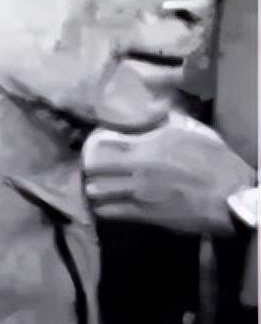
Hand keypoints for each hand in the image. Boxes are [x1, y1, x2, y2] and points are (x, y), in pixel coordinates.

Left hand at [83, 114, 256, 235]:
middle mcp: (138, 169)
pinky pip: (109, 212)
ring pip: (96, 192)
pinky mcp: (144, 215)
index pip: (103, 145)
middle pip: (93, 169)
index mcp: (149, 146)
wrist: (232, 197)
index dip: (94, 146)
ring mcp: (138, 193)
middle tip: (94, 169)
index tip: (95, 146)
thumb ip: (169, 120)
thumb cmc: (216, 162)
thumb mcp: (193, 132)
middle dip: (91, 169)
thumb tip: (156, 108)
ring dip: (94, 189)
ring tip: (97, 188)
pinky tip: (105, 205)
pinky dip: (103, 208)